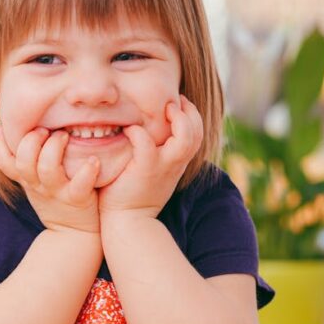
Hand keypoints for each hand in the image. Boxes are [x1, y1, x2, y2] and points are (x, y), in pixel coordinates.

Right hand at [0, 125, 100, 234]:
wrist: (74, 235)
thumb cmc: (56, 200)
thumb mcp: (35, 183)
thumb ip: (30, 161)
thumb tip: (24, 130)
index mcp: (27, 179)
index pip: (4, 162)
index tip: (2, 126)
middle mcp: (38, 185)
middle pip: (24, 161)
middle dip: (31, 140)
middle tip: (45, 129)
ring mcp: (57, 192)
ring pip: (48, 169)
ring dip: (55, 148)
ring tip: (64, 135)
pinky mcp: (77, 199)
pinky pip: (79, 185)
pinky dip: (87, 171)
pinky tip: (93, 160)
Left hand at [98, 96, 203, 219]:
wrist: (127, 223)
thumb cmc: (131, 195)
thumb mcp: (150, 172)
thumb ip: (154, 154)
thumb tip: (145, 132)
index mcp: (176, 163)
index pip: (196, 134)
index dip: (191, 116)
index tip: (178, 103)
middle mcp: (175, 164)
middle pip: (197, 133)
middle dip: (190, 112)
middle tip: (175, 100)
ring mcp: (162, 167)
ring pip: (185, 138)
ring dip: (177, 119)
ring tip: (164, 108)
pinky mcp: (145, 170)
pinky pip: (146, 144)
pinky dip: (139, 133)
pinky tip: (129, 129)